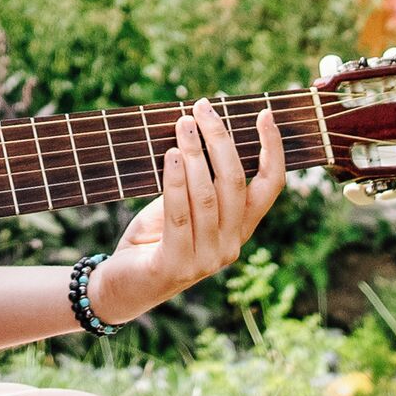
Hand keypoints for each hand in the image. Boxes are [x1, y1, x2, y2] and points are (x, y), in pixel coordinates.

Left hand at [88, 100, 285, 326]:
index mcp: (240, 229)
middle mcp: (231, 245)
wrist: (123, 287)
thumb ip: (198, 180)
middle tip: (202, 108)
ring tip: (183, 125)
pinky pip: (179, 215)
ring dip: (195, 154)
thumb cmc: (154, 238)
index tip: (264, 113)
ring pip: (207, 196)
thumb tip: (197, 129)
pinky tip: (170, 155)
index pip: (270, 186)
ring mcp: (207, 259)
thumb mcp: (182, 206)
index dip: (272, 149)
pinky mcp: (177, 265)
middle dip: (220, 140)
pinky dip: (175, 181)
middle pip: (235, 182)